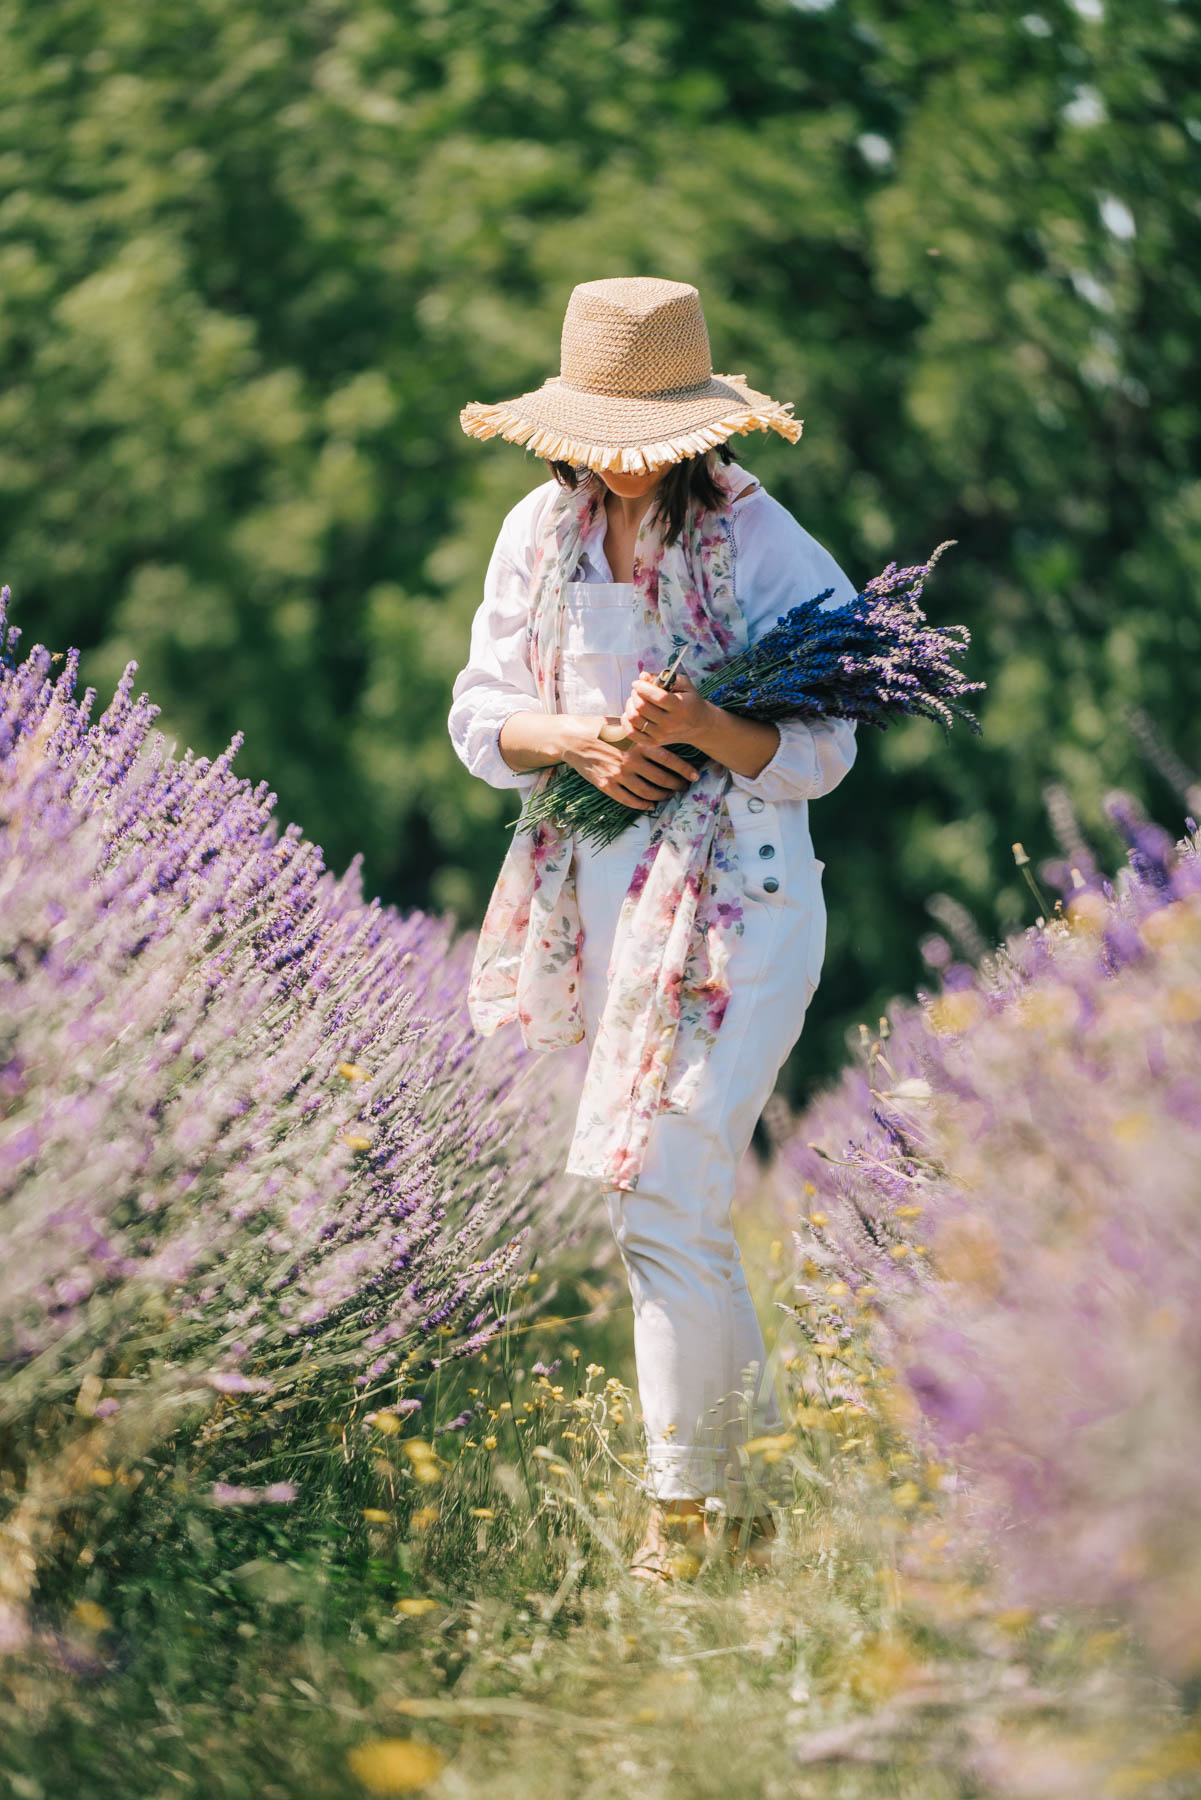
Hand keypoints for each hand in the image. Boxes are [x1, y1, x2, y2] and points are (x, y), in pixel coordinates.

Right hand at [561, 715, 699, 810]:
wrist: (573, 738)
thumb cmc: (601, 728)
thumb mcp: (625, 725)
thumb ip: (644, 734)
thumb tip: (665, 737)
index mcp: (637, 745)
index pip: (668, 760)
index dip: (684, 770)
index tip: (695, 775)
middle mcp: (630, 762)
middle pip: (661, 779)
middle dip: (676, 785)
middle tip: (683, 787)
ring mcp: (618, 776)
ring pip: (647, 793)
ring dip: (662, 796)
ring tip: (669, 796)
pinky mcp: (607, 786)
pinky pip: (629, 800)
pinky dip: (643, 805)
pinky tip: (650, 805)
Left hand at [621, 670, 717, 752]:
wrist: (698, 727)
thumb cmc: (689, 701)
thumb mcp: (684, 685)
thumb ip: (664, 678)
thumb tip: (643, 676)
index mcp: (681, 708)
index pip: (658, 697)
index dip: (643, 687)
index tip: (638, 682)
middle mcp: (671, 724)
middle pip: (642, 707)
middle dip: (635, 694)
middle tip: (637, 690)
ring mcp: (661, 735)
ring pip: (634, 719)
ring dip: (630, 705)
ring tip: (635, 701)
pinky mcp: (653, 742)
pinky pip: (631, 733)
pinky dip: (626, 721)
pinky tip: (631, 713)